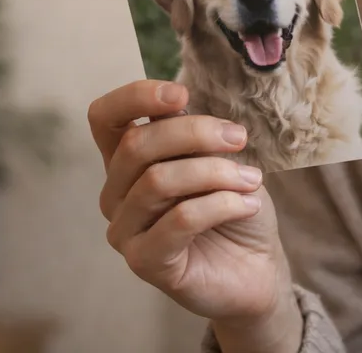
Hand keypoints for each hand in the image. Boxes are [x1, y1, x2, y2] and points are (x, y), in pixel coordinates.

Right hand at [88, 80, 301, 351]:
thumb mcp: (220, 159)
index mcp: (128, 161)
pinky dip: (221, 204)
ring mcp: (125, 230)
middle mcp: (116, 193)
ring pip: (159, 180)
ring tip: (251, 180)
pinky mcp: (144, 261)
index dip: (136, 97)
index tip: (182, 95)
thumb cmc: (234, 207)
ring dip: (216, 172)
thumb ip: (194, 137)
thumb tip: (181, 107)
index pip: (105, 118)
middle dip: (196, 132)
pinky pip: (179, 219)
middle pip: (137, 144)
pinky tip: (248, 205)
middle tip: (239, 138)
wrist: (256, 267)